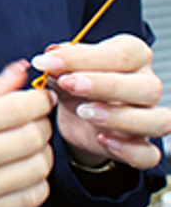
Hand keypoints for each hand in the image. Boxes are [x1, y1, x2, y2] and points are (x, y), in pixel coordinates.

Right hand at [0, 60, 54, 206]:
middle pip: (32, 138)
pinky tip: (19, 172)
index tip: (40, 98)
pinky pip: (31, 198)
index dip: (39, 100)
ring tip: (25, 147)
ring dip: (41, 153)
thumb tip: (21, 73)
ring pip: (37, 169)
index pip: (17, 108)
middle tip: (33, 121)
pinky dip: (35, 181)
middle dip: (42, 124)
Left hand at [34, 33, 170, 170]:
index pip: (123, 53)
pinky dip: (127, 149)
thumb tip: (51, 54)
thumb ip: (61, 61)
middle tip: (68, 84)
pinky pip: (148, 153)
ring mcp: (149, 118)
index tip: (48, 62)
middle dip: (105, 85)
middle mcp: (148, 86)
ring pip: (157, 120)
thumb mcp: (65, 68)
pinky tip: (101, 139)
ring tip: (83, 112)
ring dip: (120, 117)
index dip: (85, 57)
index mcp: (135, 57)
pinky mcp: (141, 146)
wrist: (75, 118)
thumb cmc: (76, 84)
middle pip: (147, 86)